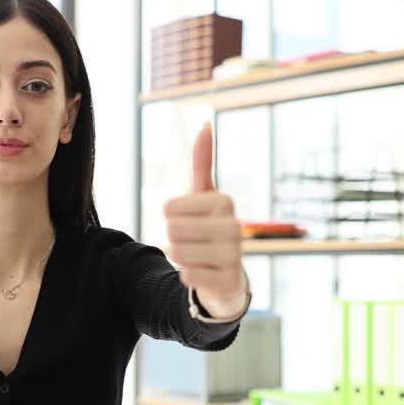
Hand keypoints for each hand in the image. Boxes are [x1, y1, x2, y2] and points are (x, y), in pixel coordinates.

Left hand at [164, 121, 246, 318]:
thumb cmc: (210, 228)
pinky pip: (188, 276)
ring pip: (178, 253)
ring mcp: (234, 256)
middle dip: (174, 238)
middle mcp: (235, 226)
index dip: (170, 217)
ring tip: (197, 256)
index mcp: (224, 201)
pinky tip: (204, 273)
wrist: (227, 275)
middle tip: (193, 241)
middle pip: (172, 230)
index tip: (189, 220)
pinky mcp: (228, 282)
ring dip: (180, 257)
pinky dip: (188, 276)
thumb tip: (204, 123)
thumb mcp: (205, 195)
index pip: (169, 208)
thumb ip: (202, 162)